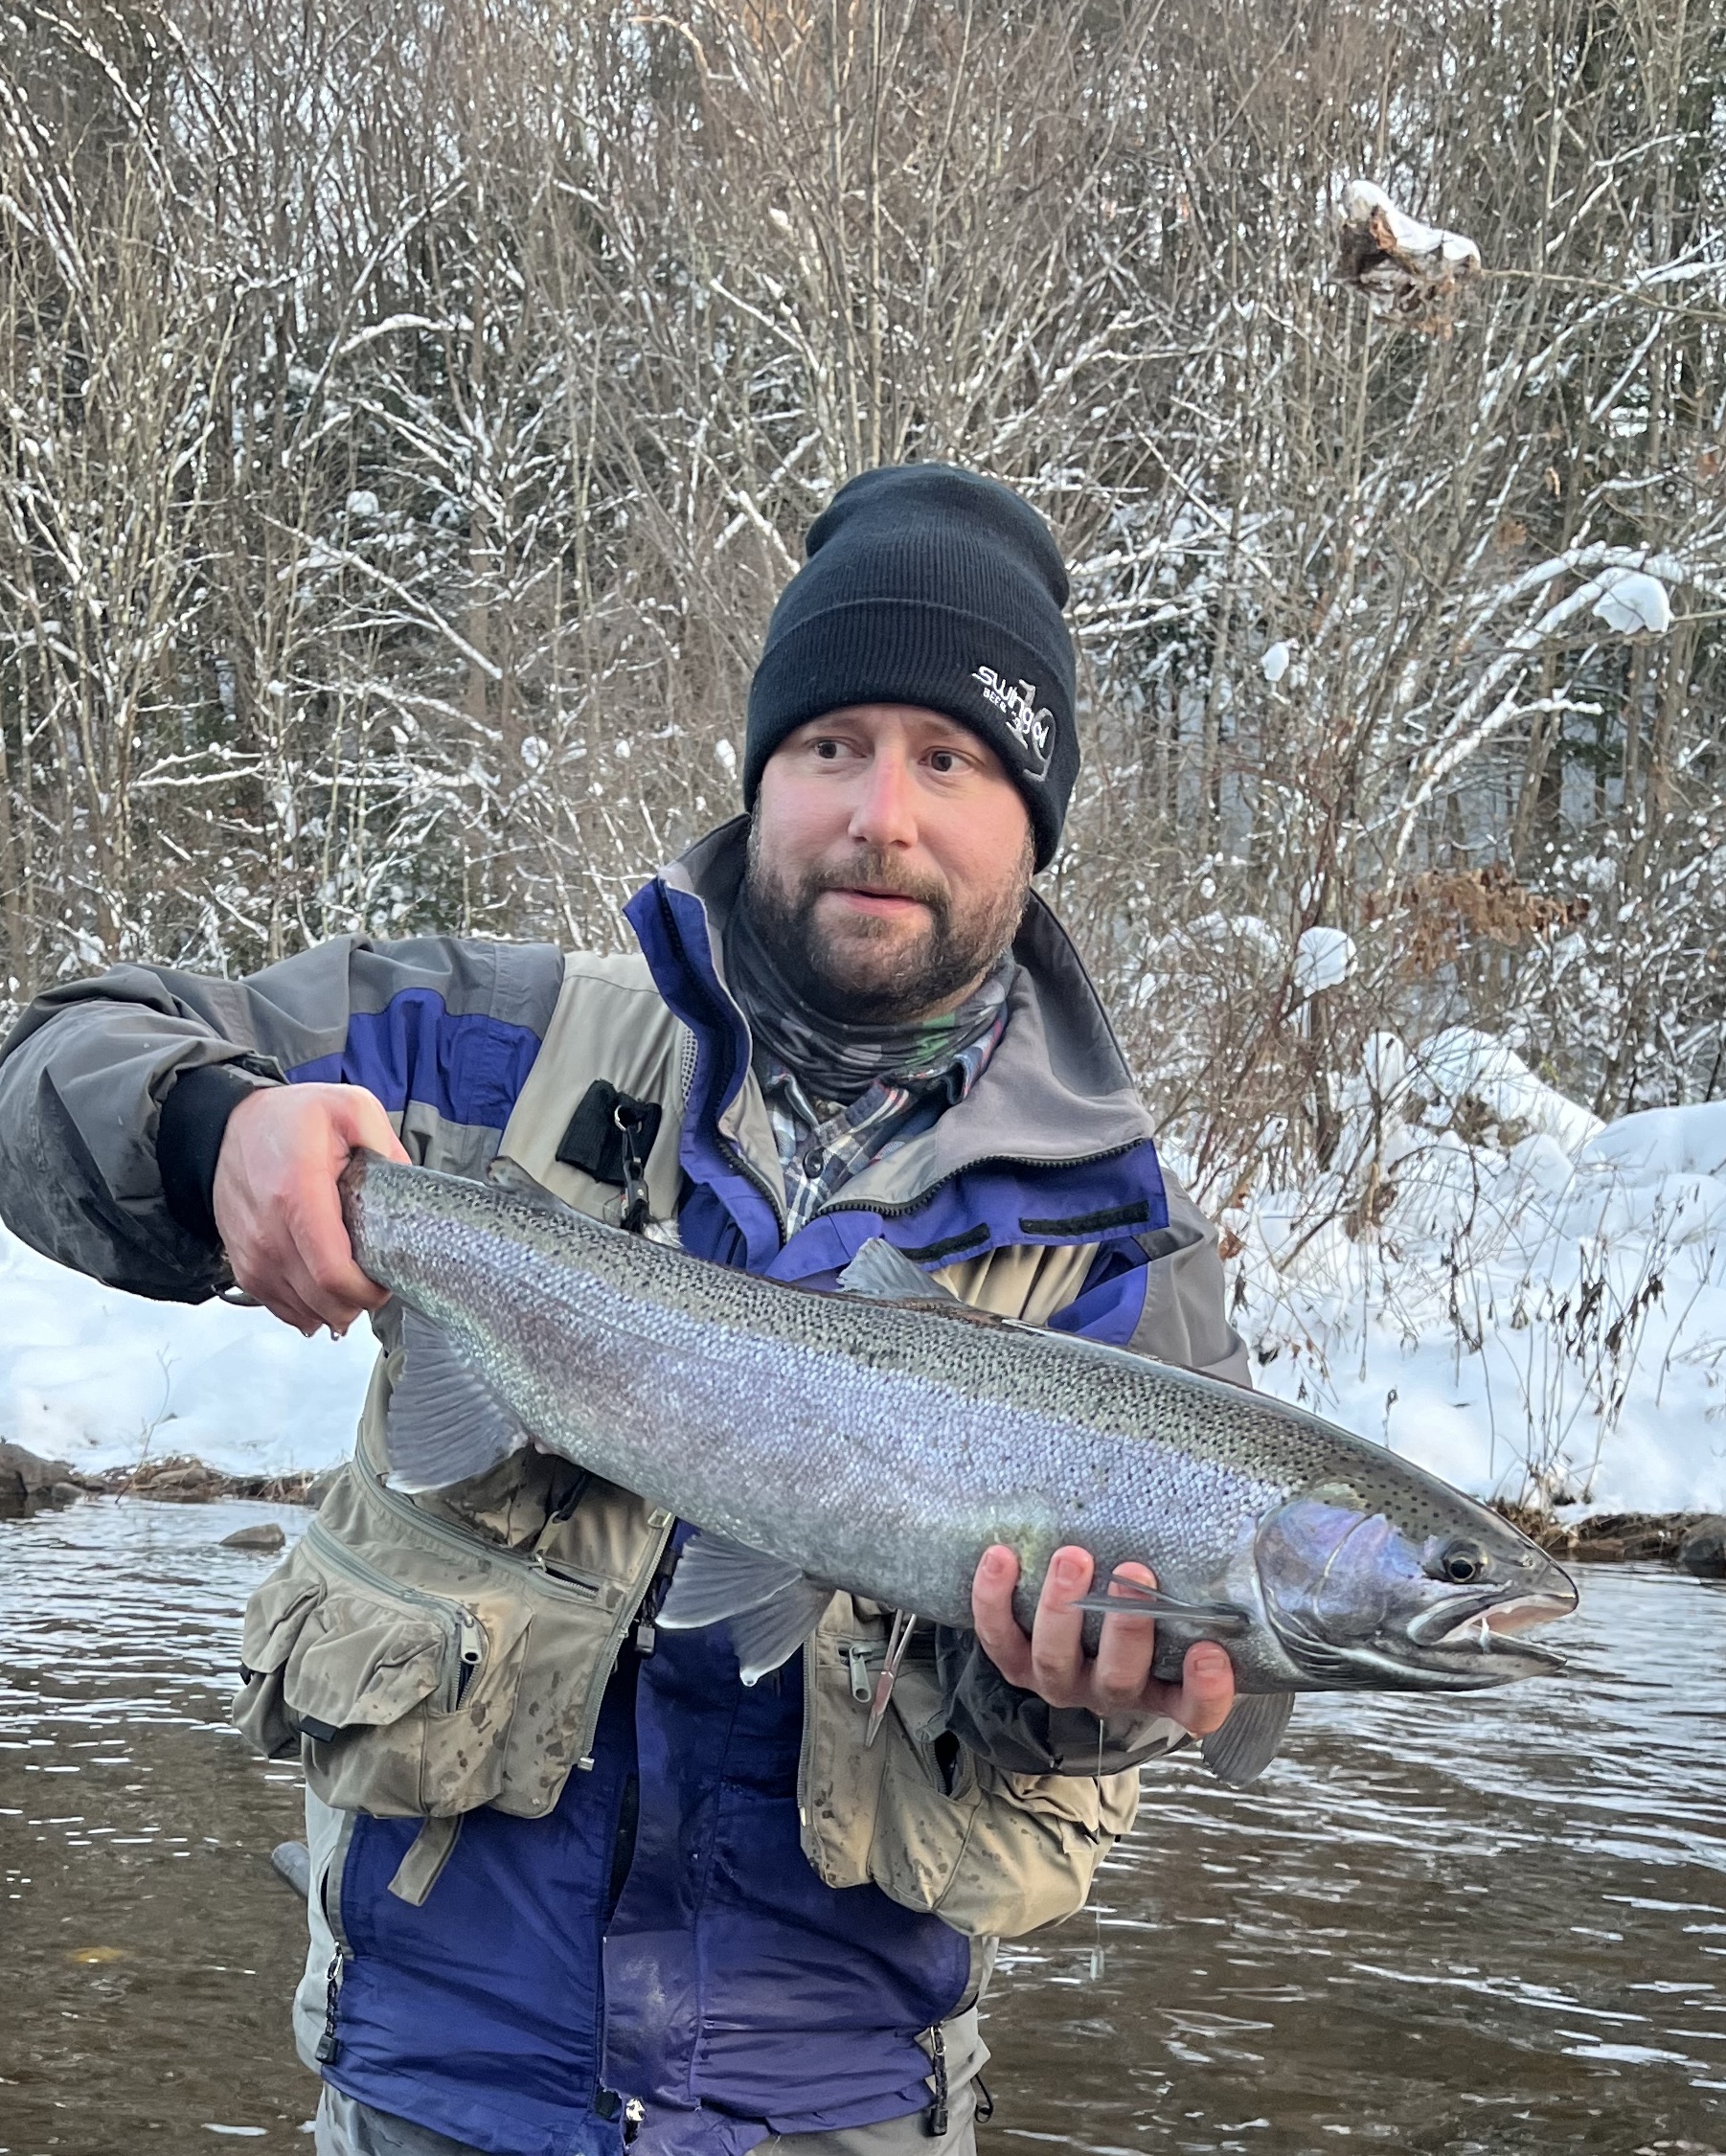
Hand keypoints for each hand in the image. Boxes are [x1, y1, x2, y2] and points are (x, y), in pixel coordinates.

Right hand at [212, 1083, 408, 1336]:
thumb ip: (387, 1144)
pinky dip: (308, 1309)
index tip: (387, 1281)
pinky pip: (279, 1307)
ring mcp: (252, 1253)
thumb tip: (408, 1187)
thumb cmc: (290, 1119)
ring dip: (335, 1309)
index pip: (334, 1273)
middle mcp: (269, 1232)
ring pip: (301, 1311)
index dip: (368, 1291)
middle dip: (359, 1303)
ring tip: (354, 1286)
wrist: (230, 1126)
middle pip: (321, 1300)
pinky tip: (326, 1295)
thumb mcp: (351, 1107)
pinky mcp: (243, 1265)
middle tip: (378, 1283)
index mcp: (299, 1193)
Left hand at [971, 1544, 1235, 1737]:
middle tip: (1136, 1573)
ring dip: (1062, 1608)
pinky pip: (999, 1638)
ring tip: (1073, 1557)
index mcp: (1164, 1693)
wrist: (1083, 1636)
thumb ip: (1206, 1590)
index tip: (1211, 1653)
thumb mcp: (1184, 1614)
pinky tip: (1001, 1556)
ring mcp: (1061, 1681)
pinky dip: (994, 1599)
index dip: (1205, 1691)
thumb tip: (1244, 1530)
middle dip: (1126, 1627)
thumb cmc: (1151, 1619)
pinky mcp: (1016, 1662)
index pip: (1194, 1710)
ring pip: (1055, 1661)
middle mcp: (1111, 1694)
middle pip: (1118, 1680)